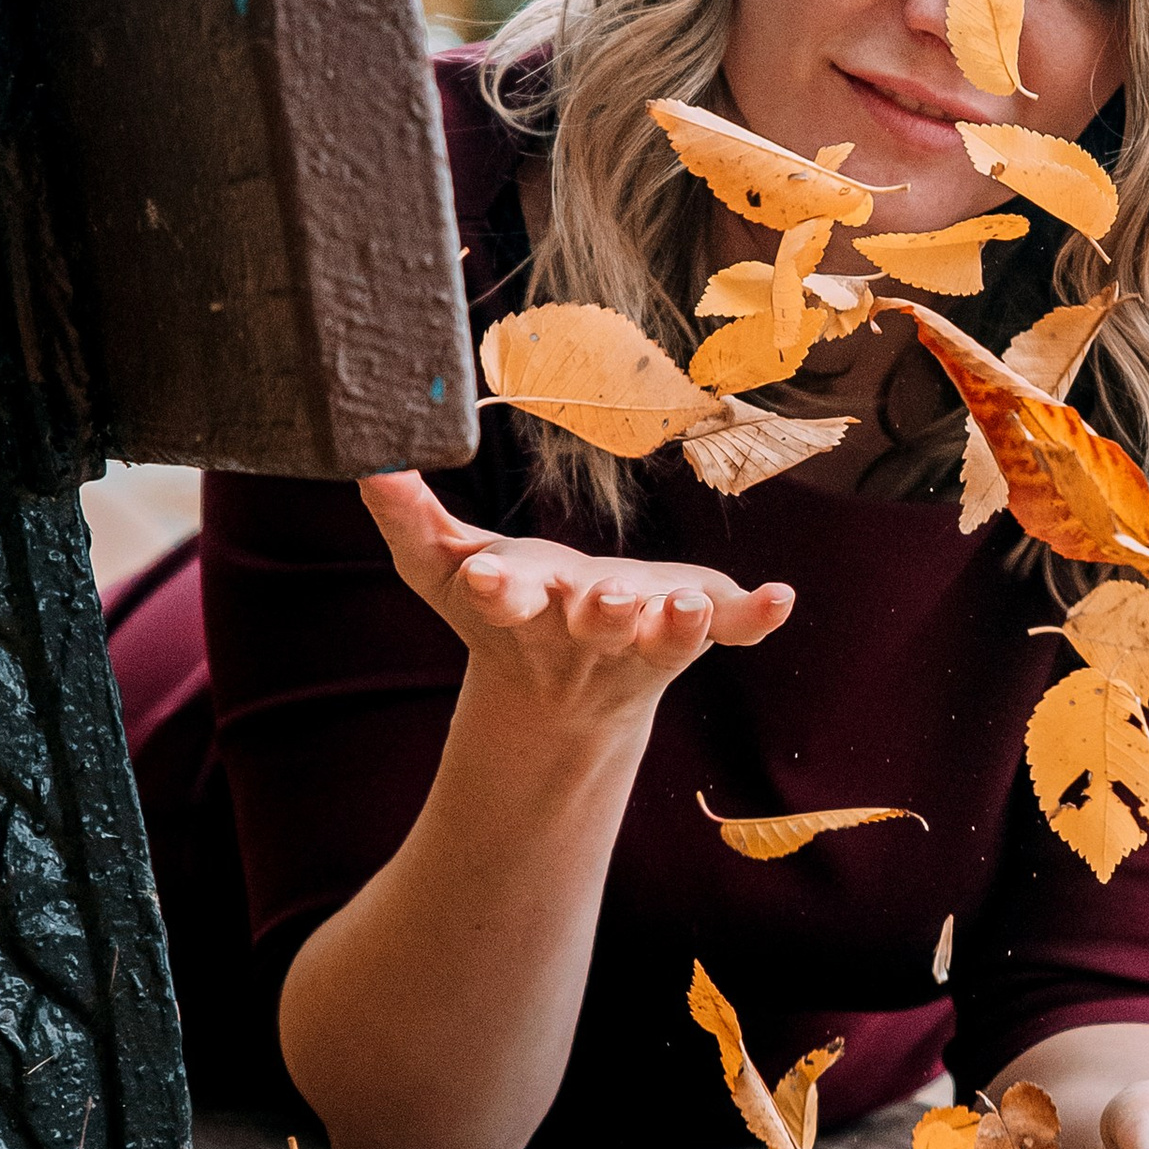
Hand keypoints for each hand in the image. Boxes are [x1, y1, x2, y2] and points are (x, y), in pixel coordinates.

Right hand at [358, 471, 792, 740]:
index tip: (489, 582)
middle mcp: (586, 627)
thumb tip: (366, 457)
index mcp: (523, 608)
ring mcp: (645, 633)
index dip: (498, 590)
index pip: (506, 600)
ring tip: (691, 607)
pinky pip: (734, 627)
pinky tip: (782, 598)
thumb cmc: (501, 612)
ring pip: (664, 635)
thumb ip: (407, 519)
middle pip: (595, 622)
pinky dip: (757, 617)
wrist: (564, 692)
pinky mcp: (695, 628)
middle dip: (602, 611)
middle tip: (608, 598)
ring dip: (678, 623)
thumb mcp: (444, 570)